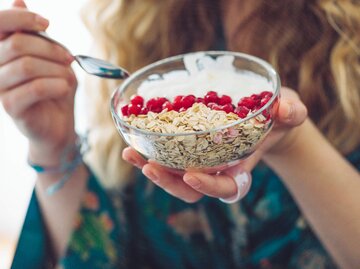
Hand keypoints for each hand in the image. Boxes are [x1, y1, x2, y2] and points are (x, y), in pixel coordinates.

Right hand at [0, 0, 76, 165]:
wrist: (58, 124)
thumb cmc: (54, 88)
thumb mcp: (49, 58)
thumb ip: (34, 34)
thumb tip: (17, 0)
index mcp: (2, 50)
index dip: (22, 18)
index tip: (46, 23)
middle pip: (17, 44)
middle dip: (50, 49)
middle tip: (68, 59)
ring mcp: (0, 88)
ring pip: (27, 66)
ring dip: (56, 69)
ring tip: (68, 76)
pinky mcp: (10, 107)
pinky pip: (34, 88)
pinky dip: (56, 85)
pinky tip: (65, 87)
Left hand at [122, 87, 306, 202]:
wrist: (264, 116)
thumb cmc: (277, 117)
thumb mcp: (289, 111)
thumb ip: (292, 112)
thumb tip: (285, 110)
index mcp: (242, 167)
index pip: (226, 188)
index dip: (209, 187)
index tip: (191, 176)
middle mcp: (218, 168)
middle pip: (191, 189)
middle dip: (169, 183)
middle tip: (149, 167)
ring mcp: (202, 160)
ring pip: (175, 176)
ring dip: (152, 169)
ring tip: (131, 154)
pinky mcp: (189, 147)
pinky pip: (168, 157)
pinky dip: (149, 152)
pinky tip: (133, 142)